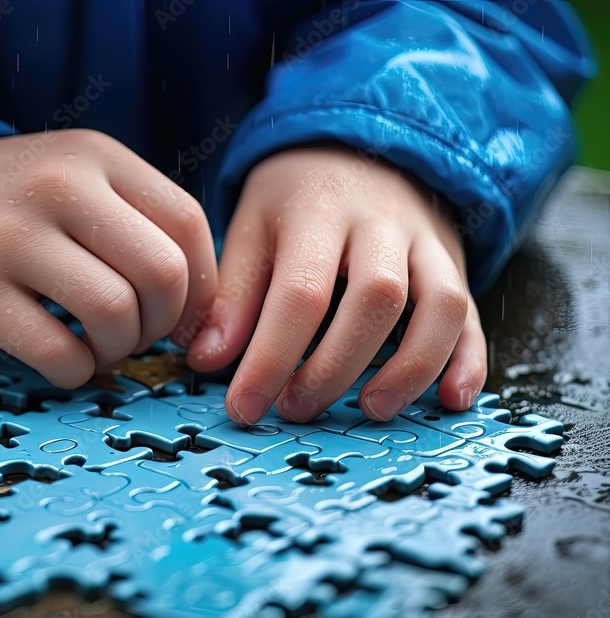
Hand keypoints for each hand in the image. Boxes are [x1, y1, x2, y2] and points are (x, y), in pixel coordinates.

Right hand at [0, 129, 217, 387]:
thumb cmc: (26, 203)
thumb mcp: (88, 182)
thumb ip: (148, 230)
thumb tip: (201, 323)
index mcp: (98, 157)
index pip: (187, 225)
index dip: (199, 287)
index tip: (179, 315)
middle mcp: (58, 186)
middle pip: (160, 275)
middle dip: (162, 324)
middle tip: (135, 331)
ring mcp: (10, 236)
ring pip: (114, 314)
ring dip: (120, 350)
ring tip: (99, 345)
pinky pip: (57, 352)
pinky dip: (77, 371)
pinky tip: (65, 358)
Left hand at [187, 144, 486, 423]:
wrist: (358, 144)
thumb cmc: (295, 198)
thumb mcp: (251, 228)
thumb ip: (232, 295)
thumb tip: (206, 360)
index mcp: (318, 212)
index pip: (300, 292)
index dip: (271, 358)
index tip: (244, 407)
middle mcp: (381, 224)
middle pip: (376, 299)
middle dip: (335, 367)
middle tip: (297, 410)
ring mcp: (427, 243)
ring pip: (440, 306)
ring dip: (411, 368)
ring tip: (371, 411)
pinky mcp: (455, 264)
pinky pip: (472, 312)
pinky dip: (469, 360)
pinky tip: (451, 400)